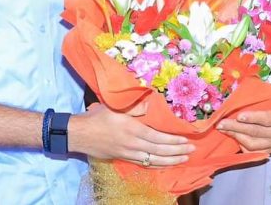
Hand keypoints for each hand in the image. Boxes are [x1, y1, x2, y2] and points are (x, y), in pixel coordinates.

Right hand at [68, 103, 193, 166]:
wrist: (79, 134)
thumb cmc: (97, 117)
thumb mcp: (115, 106)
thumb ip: (135, 107)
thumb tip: (151, 104)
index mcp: (131, 128)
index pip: (158, 137)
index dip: (173, 140)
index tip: (186, 140)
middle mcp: (132, 143)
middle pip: (159, 150)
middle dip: (177, 151)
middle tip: (191, 150)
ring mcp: (127, 153)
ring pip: (153, 160)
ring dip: (170, 160)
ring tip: (183, 159)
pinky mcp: (123, 158)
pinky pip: (144, 164)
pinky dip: (157, 165)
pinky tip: (165, 164)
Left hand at [217, 80, 270, 154]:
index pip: (269, 120)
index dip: (254, 118)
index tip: (240, 115)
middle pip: (256, 133)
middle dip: (237, 128)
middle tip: (221, 123)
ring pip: (254, 145)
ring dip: (237, 137)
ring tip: (223, 129)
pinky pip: (256, 151)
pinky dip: (243, 146)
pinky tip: (233, 138)